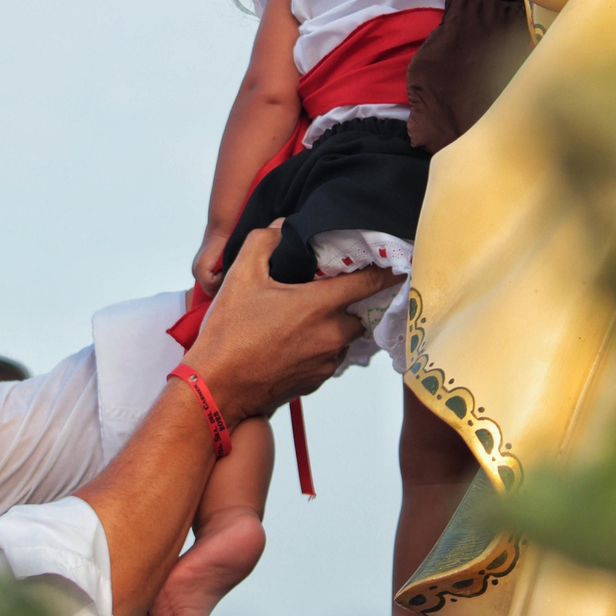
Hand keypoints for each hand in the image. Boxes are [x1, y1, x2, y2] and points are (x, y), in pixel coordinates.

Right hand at [185, 222, 393, 424]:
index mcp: (320, 305)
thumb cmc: (231, 332)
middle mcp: (332, 335)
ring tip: (299, 321)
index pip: (370, 283)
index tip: (398, 264)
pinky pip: (328, 358)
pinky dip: (318, 349)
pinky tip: (289, 343)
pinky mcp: (316, 382)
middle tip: (319, 294)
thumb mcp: (240, 275)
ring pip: (342, 337)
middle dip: (345, 303)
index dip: (386, 271)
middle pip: (357, 313)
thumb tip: (282, 227)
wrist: (218, 388)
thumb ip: (264, 241)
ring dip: (331, 327)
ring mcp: (326, 362)